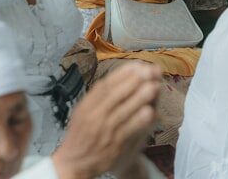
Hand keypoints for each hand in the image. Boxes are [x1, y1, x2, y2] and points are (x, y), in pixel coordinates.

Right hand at [52, 62, 160, 178]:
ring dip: (139, 98)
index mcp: (86, 105)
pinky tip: (150, 112)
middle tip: (149, 70)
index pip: (105, 85)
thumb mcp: (83, 111)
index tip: (137, 65)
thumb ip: (97, 96)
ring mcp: (103, 131)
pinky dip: (138, 121)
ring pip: (123, 111)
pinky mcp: (113, 146)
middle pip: (114, 95)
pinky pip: (127, 131)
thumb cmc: (82, 134)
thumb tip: (118, 77)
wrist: (74, 163)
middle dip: (133, 81)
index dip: (122, 74)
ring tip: (154, 86)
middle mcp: (93, 116)